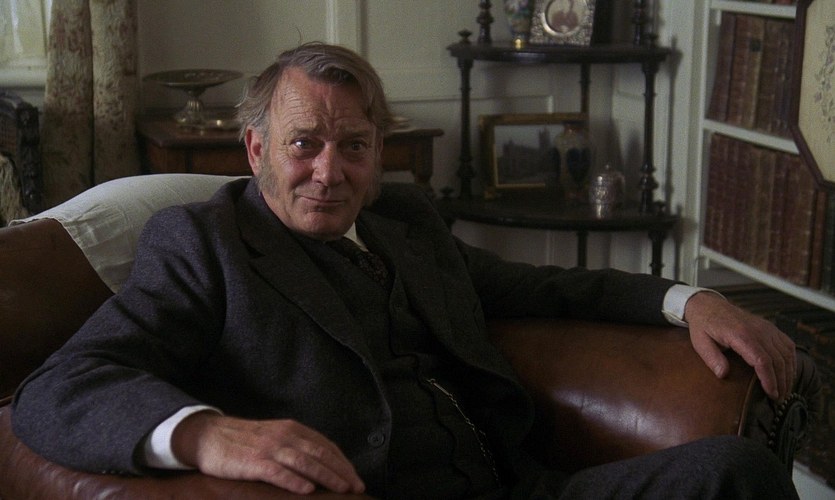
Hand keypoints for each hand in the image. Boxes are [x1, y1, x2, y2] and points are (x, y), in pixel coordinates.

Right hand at [171, 412, 364, 494]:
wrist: (208, 435)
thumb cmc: (245, 440)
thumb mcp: (275, 436)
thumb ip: (297, 446)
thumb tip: (323, 465)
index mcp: (292, 429)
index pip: (325, 446)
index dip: (343, 462)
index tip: (356, 478)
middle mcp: (285, 436)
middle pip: (320, 454)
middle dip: (341, 471)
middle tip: (357, 487)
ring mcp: (269, 448)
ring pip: (304, 462)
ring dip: (326, 476)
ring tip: (341, 489)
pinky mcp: (253, 462)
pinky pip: (277, 472)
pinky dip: (294, 480)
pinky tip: (307, 490)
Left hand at [684, 291, 795, 400]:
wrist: (708, 306)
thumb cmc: (704, 326)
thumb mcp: (700, 343)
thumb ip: (712, 358)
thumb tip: (723, 375)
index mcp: (740, 334)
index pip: (762, 360)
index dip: (769, 379)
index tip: (771, 394)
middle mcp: (758, 330)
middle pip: (778, 359)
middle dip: (781, 382)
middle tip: (778, 400)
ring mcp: (766, 328)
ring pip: (786, 353)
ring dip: (788, 373)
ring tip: (784, 391)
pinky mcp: (769, 327)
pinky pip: (787, 344)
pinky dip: (791, 360)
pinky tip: (788, 373)